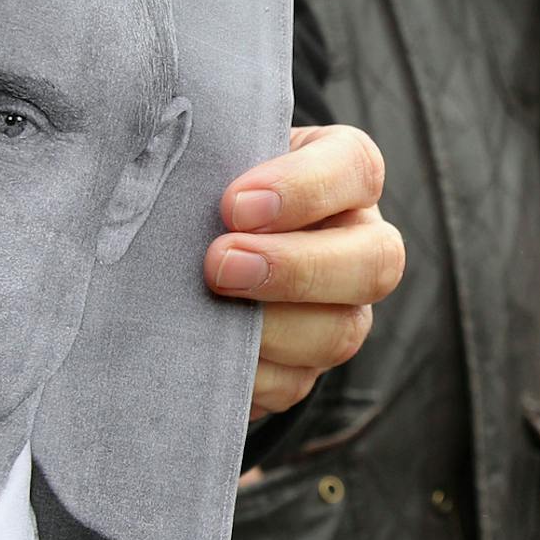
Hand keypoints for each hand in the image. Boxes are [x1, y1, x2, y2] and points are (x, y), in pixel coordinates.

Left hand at [205, 124, 404, 419]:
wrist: (177, 246)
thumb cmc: (202, 184)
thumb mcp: (212, 156)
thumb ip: (208, 158)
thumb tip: (164, 175)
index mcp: (342, 175)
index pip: (355, 169)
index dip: (305, 189)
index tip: (235, 203)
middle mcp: (357, 243)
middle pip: (375, 262)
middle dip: (296, 268)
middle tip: (218, 265)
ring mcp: (340, 311)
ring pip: (341, 331)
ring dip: (272, 328)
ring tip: (209, 311)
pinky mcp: (304, 366)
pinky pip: (292, 383)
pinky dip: (248, 374)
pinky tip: (206, 353)